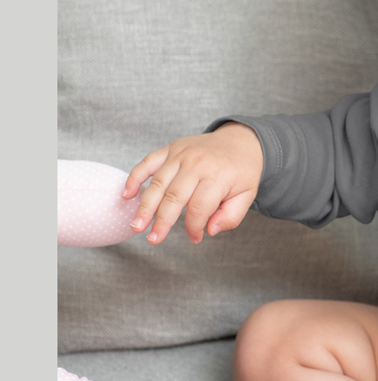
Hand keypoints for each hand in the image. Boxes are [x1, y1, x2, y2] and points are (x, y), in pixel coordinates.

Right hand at [123, 122, 263, 244]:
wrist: (241, 140)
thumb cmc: (242, 172)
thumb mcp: (247, 195)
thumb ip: (231, 216)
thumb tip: (209, 231)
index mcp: (218, 176)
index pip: (199, 207)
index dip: (194, 227)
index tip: (194, 239)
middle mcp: (197, 164)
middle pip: (174, 197)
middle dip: (162, 221)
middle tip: (153, 240)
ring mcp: (181, 154)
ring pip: (158, 183)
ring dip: (145, 206)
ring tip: (136, 226)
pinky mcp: (171, 148)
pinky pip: (148, 162)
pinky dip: (135, 177)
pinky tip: (127, 194)